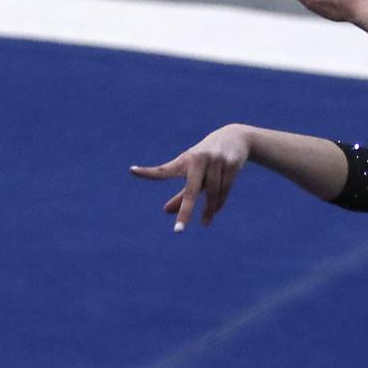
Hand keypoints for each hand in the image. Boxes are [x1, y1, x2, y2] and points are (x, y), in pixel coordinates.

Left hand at [130, 124, 249, 230]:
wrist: (235, 137)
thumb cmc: (207, 158)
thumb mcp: (193, 172)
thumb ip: (181, 193)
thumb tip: (165, 211)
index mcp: (185, 159)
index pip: (165, 170)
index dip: (149, 172)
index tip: (132, 171)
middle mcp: (199, 159)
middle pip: (192, 191)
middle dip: (185, 211)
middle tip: (178, 230)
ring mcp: (217, 161)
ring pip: (212, 193)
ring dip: (208, 210)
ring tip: (205, 223)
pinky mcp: (232, 165)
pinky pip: (225, 190)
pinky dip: (219, 203)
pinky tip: (213, 213)